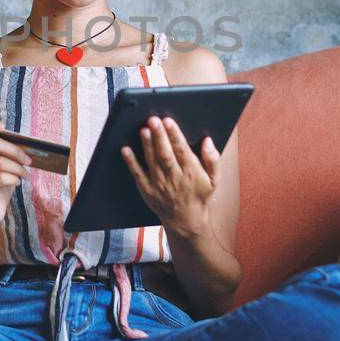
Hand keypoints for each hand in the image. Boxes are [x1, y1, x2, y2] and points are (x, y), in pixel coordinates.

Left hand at [120, 116, 219, 238]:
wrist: (186, 220)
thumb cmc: (199, 195)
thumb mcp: (213, 180)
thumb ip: (212, 160)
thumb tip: (208, 141)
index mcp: (191, 172)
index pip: (182, 151)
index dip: (175, 135)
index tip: (169, 121)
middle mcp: (174, 178)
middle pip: (165, 154)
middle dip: (159, 136)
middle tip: (153, 120)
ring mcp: (159, 184)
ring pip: (152, 161)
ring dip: (147, 145)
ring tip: (143, 130)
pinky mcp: (147, 189)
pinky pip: (137, 174)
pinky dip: (131, 161)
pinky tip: (126, 149)